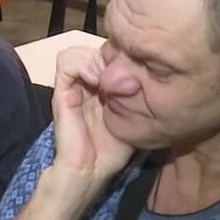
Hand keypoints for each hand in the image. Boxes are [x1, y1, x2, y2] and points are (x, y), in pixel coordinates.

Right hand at [51, 47, 135, 187]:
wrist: (91, 171)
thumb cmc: (113, 150)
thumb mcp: (136, 118)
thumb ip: (141, 98)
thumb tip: (158, 77)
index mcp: (102, 87)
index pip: (108, 54)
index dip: (121, 55)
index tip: (137, 70)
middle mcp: (86, 83)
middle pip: (94, 49)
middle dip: (111, 55)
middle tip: (125, 74)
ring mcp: (73, 86)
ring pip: (78, 50)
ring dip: (95, 59)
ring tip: (108, 78)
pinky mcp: (61, 92)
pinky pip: (65, 61)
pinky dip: (83, 65)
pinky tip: (97, 81)